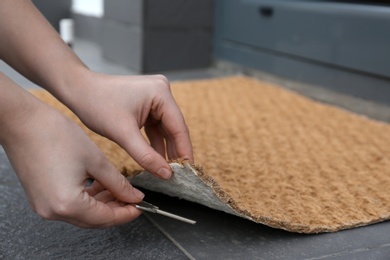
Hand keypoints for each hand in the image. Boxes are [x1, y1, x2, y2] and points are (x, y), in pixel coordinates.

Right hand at [2, 95, 143, 227]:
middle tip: (133, 199)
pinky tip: (101, 186)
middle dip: (116, 210)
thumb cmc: (55, 135)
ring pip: (83, 213)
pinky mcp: (41, 197)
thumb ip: (118, 183)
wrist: (23, 122)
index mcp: (67, 204)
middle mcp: (53, 211)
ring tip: (120, 190)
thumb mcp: (96, 161)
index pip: (105, 218)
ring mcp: (44, 206)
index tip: (141, 206)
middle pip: (94, 220)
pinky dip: (88, 199)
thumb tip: (133, 197)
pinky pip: (70, 205)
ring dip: (103, 204)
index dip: (126, 213)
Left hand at [64, 72, 193, 178]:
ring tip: (168, 172)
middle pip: (174, 128)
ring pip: (165, 130)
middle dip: (175, 152)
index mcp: (161, 93)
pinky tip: (156, 160)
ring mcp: (155, 98)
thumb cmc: (97, 105)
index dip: (184, 151)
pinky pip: (155, 128)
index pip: (179, 127)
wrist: (78, 91)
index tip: (188, 172)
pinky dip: (154, 143)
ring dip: (165, 149)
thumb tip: (166, 174)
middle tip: (179, 176)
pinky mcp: (147, 105)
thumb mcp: (123, 134)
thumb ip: (146, 156)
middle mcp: (162, 92)